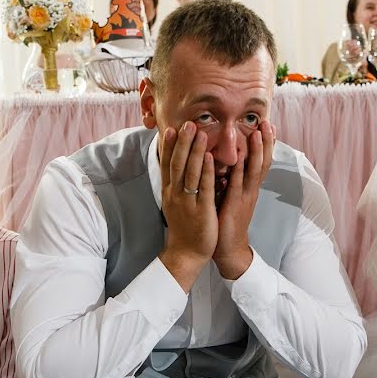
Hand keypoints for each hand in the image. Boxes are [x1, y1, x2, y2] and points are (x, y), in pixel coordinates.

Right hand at [159, 123, 217, 277]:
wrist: (186, 254)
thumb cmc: (185, 228)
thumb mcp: (176, 204)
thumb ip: (178, 186)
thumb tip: (180, 170)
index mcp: (170, 192)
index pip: (167, 165)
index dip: (169, 146)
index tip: (171, 128)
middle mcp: (176, 195)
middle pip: (177, 164)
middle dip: (182, 143)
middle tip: (187, 123)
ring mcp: (188, 202)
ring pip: (190, 172)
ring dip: (194, 151)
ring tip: (199, 132)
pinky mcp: (201, 210)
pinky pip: (203, 188)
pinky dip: (206, 171)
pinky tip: (209, 157)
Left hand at [213, 121, 274, 278]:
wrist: (228, 248)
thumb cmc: (226, 221)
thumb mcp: (230, 196)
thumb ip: (230, 179)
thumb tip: (228, 162)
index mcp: (249, 187)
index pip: (260, 161)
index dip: (265, 144)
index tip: (268, 125)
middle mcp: (251, 190)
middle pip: (262, 161)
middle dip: (266, 142)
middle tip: (268, 122)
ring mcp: (245, 197)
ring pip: (254, 170)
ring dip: (257, 151)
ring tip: (259, 133)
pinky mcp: (235, 205)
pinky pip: (238, 184)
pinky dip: (239, 170)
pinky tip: (240, 157)